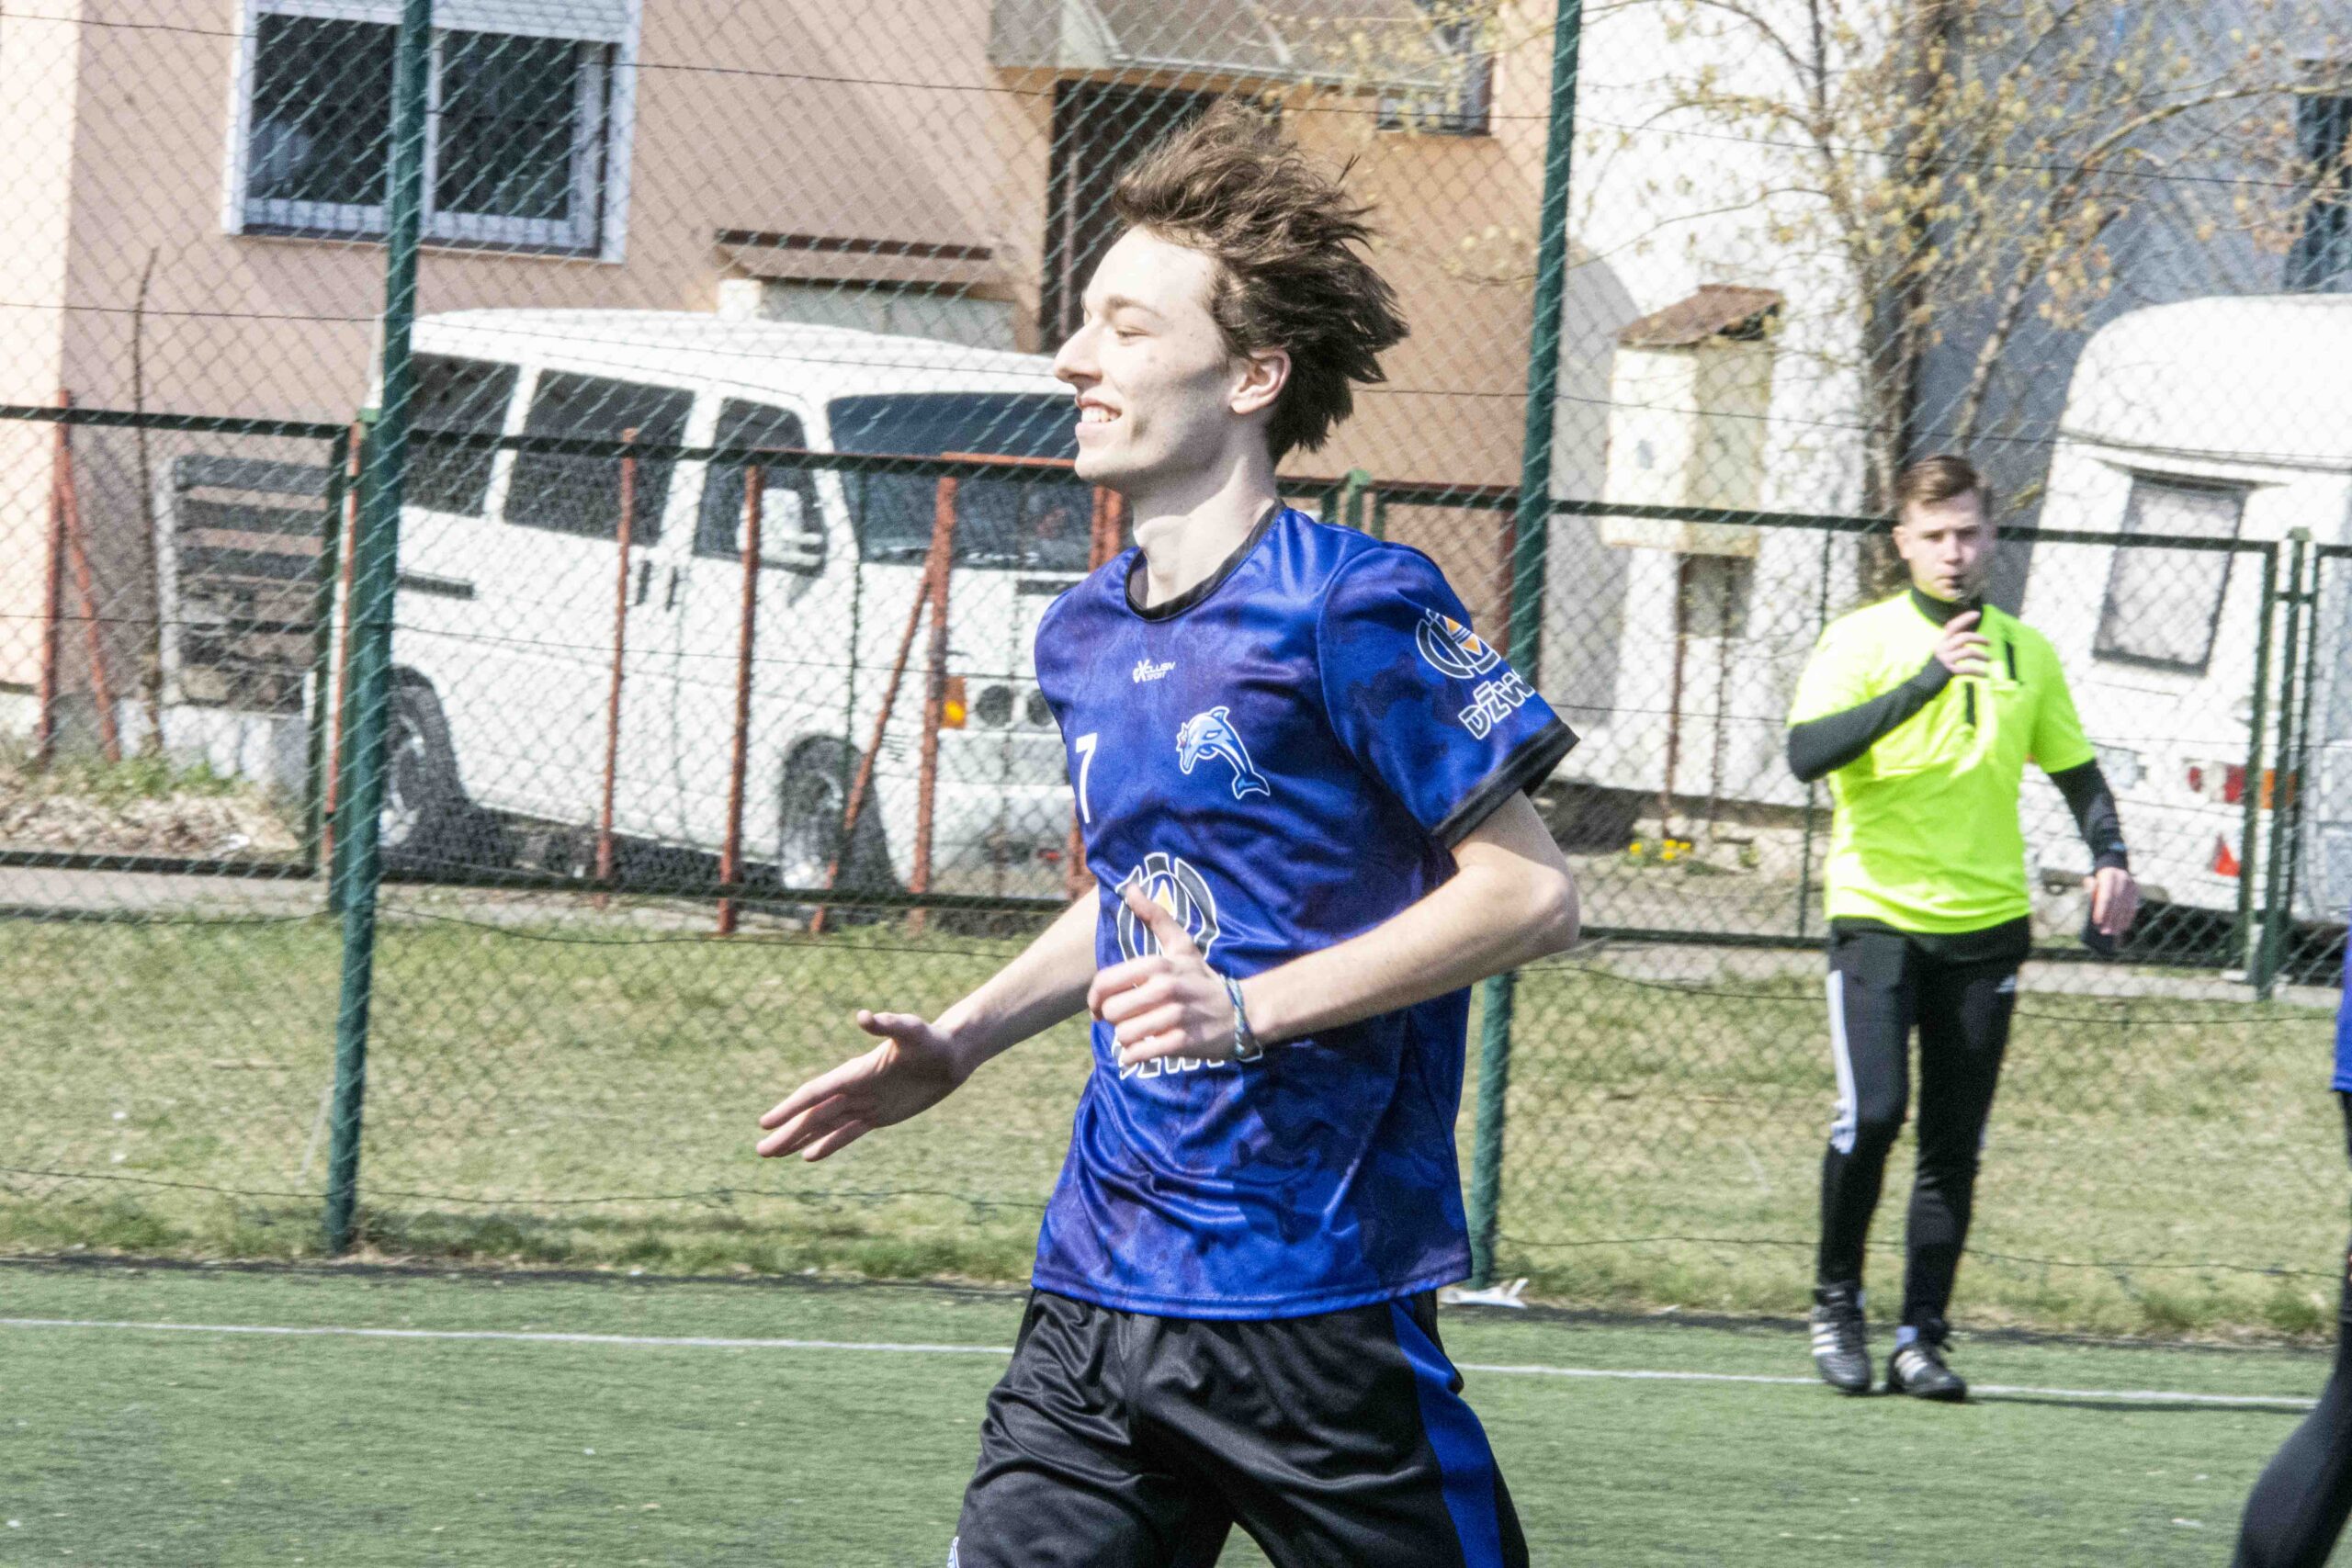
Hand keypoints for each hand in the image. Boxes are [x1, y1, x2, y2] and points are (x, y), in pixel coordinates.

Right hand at [755, 1011, 967, 1160]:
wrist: (951, 1054)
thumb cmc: (932, 1039)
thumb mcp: (912, 1031)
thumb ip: (888, 1024)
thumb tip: (864, 1016)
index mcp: (855, 1072)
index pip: (815, 1093)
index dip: (790, 1108)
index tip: (765, 1123)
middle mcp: (854, 1089)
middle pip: (813, 1115)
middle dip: (786, 1133)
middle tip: (760, 1152)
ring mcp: (865, 1103)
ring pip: (824, 1126)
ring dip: (799, 1139)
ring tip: (772, 1154)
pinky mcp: (879, 1116)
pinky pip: (848, 1134)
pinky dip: (828, 1145)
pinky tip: (808, 1156)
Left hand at [1089, 883, 1238, 1070]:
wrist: (1241, 1013)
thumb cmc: (1202, 979)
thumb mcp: (1182, 946)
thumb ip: (1154, 917)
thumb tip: (1129, 886)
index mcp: (1158, 964)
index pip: (1105, 983)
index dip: (1095, 999)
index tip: (1099, 1008)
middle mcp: (1165, 988)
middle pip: (1112, 1011)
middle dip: (1114, 1021)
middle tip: (1127, 1021)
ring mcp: (1175, 1016)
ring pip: (1124, 1035)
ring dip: (1125, 1041)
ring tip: (1138, 1036)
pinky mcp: (1183, 1042)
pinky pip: (1141, 1053)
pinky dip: (1134, 1057)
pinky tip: (1140, 1053)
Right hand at [1934, 610, 1990, 678]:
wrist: (1924, 682)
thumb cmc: (1938, 665)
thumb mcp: (1944, 650)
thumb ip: (1954, 641)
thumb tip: (1971, 634)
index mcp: (1942, 641)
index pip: (1953, 626)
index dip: (1965, 618)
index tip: (1977, 613)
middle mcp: (1943, 648)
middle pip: (1964, 637)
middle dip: (1979, 638)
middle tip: (1989, 643)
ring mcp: (1946, 659)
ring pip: (1968, 651)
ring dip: (1981, 655)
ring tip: (1989, 659)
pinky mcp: (1949, 670)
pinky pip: (1967, 668)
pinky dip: (1977, 671)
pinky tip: (1985, 674)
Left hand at [2086, 866, 2139, 937]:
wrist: (2113, 865)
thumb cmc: (2098, 879)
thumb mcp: (2091, 880)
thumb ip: (2090, 891)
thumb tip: (2092, 910)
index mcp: (2109, 876)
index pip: (2106, 896)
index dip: (2102, 910)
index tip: (2097, 922)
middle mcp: (2123, 880)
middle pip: (2116, 904)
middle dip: (2110, 919)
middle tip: (2104, 932)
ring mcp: (2132, 885)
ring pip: (2126, 907)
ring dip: (2119, 922)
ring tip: (2113, 933)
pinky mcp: (2136, 891)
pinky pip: (2133, 907)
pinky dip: (2127, 919)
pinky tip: (2122, 927)